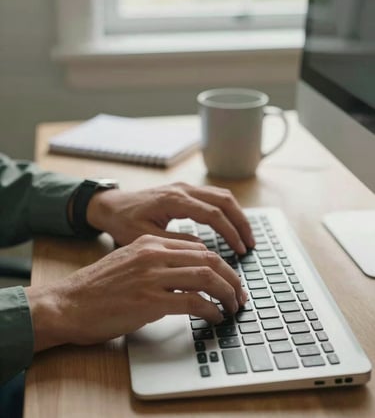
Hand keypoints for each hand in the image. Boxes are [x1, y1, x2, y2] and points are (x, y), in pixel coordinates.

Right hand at [26, 235, 246, 351]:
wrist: (68, 303)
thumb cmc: (98, 287)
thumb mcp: (130, 262)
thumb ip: (158, 263)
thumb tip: (188, 275)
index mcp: (150, 243)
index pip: (199, 248)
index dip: (221, 264)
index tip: (229, 279)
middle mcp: (154, 254)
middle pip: (208, 259)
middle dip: (231, 278)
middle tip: (240, 294)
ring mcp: (152, 276)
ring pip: (206, 277)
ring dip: (226, 293)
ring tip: (233, 306)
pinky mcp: (149, 301)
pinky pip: (193, 302)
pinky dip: (210, 310)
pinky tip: (214, 317)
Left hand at [86, 182, 254, 253]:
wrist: (111, 206)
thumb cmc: (124, 222)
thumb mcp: (146, 238)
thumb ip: (175, 243)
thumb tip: (203, 250)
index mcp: (174, 200)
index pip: (213, 214)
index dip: (230, 233)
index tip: (240, 250)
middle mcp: (183, 189)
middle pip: (224, 200)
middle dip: (241, 222)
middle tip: (250, 244)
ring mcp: (184, 187)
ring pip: (221, 195)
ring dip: (237, 215)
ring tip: (245, 236)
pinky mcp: (184, 190)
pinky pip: (213, 196)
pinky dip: (227, 210)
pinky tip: (230, 225)